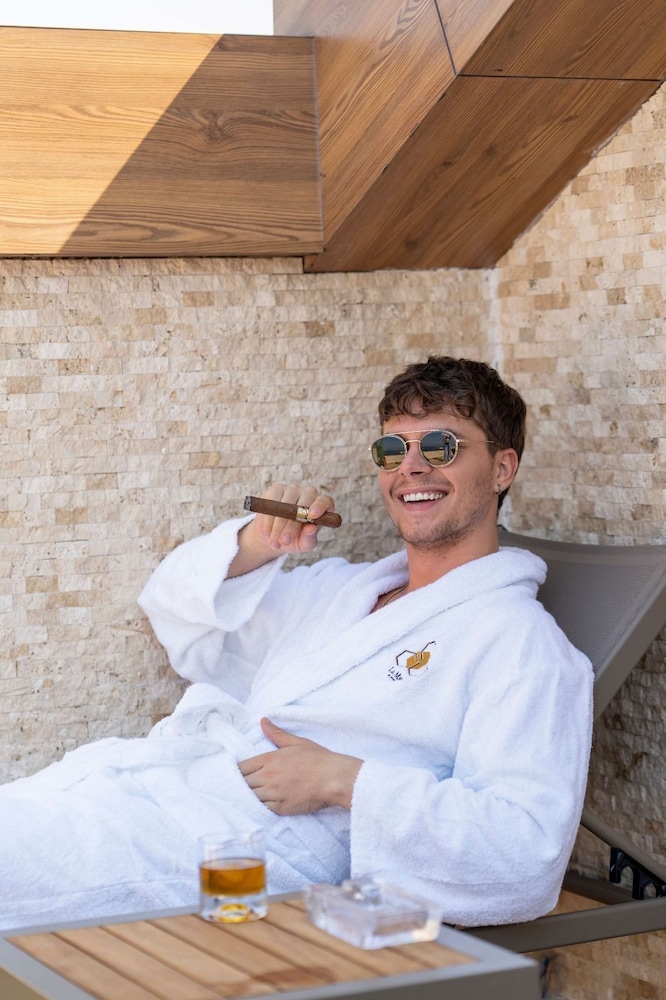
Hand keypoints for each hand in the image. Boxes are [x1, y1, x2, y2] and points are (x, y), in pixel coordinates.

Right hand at [229, 483, 336, 576]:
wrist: (274, 535)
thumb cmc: (295, 539)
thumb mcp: (304, 544)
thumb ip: (309, 539)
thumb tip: (311, 529)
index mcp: (321, 507)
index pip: (325, 501)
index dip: (320, 506)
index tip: (312, 515)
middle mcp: (309, 494)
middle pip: (303, 503)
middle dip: (292, 525)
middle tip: (285, 541)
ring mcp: (292, 490)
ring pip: (286, 503)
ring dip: (278, 525)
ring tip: (274, 541)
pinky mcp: (276, 489)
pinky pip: (272, 501)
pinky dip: (268, 519)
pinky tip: (267, 532)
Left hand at [238, 718, 361, 814]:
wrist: (334, 778)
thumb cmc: (318, 758)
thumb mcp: (296, 742)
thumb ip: (276, 733)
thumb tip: (262, 721)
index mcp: (269, 759)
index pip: (241, 768)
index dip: (238, 772)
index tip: (239, 774)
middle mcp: (268, 776)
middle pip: (243, 783)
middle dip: (241, 784)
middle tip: (243, 786)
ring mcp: (274, 793)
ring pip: (250, 797)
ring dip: (249, 796)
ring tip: (250, 796)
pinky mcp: (281, 808)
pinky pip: (261, 809)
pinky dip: (259, 807)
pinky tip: (261, 805)